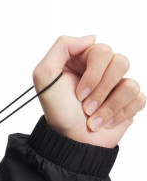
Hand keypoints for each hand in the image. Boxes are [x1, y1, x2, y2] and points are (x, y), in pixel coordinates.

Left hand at [32, 34, 144, 148]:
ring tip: (92, 119)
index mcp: (84, 61)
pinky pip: (138, 99)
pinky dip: (120, 115)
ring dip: (109, 107)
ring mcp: (117, 87)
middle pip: (120, 62)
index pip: (102, 50)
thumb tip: (91, 38)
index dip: (94, 73)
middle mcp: (103, 71)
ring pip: (131, 84)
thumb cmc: (57, 111)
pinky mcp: (128, 104)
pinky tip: (105, 123)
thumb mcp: (44, 75)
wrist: (69, 142)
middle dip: (102, 90)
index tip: (78, 94)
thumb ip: (62, 46)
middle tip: (85, 107)